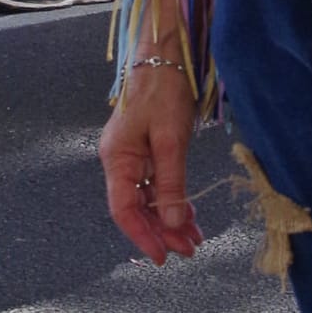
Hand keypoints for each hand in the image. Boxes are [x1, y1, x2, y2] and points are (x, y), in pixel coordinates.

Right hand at [100, 68, 201, 264]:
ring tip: (194, 239)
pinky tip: (189, 216)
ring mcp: (132, 156)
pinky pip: (156, 185)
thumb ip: (171, 184)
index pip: (123, 209)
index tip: (163, 256)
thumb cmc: (163, 91)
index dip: (142, 236)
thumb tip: (171, 224)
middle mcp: (119, 161)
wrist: (165, 56)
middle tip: (189, 250)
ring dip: (169, 220)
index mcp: (117, 159)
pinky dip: (172, 201)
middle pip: (136, 208)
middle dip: (161, 232)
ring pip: (148, 199)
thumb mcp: (170, 139)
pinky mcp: (147, 151)